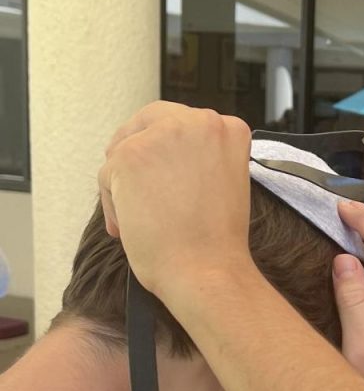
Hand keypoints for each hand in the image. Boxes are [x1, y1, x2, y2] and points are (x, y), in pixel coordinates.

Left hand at [97, 102, 252, 300]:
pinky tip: (131, 227)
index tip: (163, 169)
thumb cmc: (216, 241)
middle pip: (150, 121)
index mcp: (229, 129)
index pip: (185, 121)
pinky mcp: (129, 155)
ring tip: (142, 219)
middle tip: (135, 185)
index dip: (168, 146)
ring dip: (127, 183)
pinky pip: (107, 175)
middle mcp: (199, 122)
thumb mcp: (222, 182)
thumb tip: (161, 158)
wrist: (207, 269)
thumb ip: (200, 158)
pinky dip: (114, 203)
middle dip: (138, 150)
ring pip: (126, 148)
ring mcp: (163, 135)